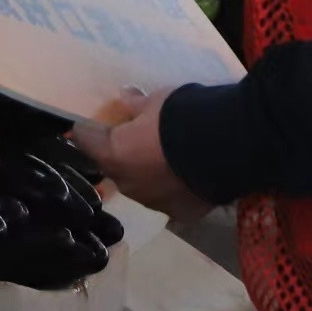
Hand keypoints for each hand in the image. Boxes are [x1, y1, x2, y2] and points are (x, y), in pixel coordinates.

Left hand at [69, 88, 212, 224]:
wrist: (225, 148)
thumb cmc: (179, 118)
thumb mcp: (155, 102)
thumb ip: (136, 104)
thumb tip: (126, 97)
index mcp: (113, 155)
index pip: (86, 141)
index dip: (87, 131)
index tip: (89, 125)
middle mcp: (127, 184)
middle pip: (114, 167)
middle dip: (120, 154)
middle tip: (134, 140)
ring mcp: (153, 202)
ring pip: (141, 186)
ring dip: (146, 174)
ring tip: (163, 160)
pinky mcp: (179, 213)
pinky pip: (168, 199)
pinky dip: (172, 189)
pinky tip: (184, 178)